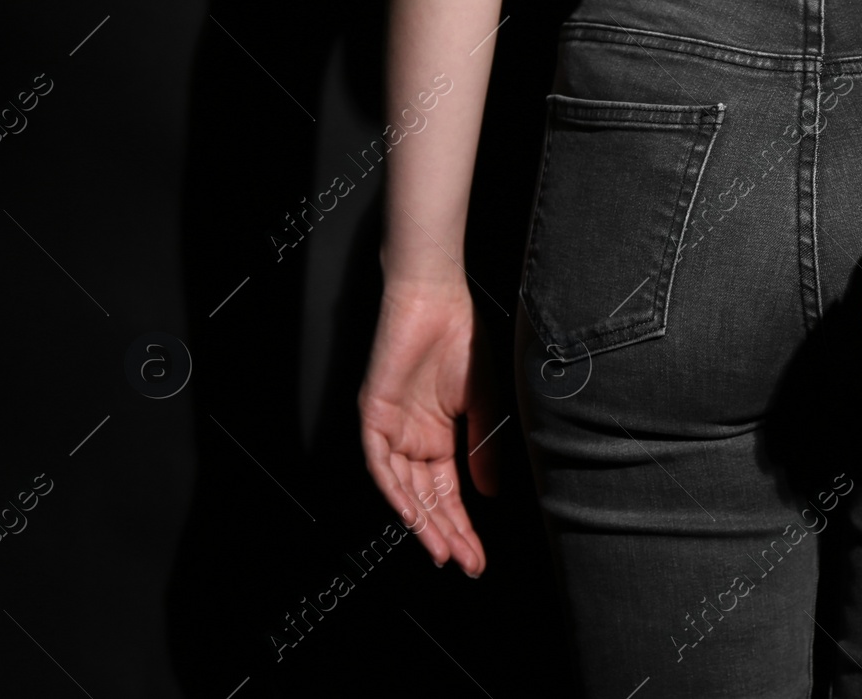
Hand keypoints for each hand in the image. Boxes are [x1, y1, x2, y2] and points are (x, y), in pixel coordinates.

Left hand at [358, 275, 493, 576]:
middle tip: (467, 564)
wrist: (438, 298)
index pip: (450, 493)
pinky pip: (379, 463)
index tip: (479, 557)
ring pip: (403, 490)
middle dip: (447, 534)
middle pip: (427, 499)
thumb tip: (487, 494)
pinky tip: (413, 516)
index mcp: (440, 437)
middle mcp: (413, 440)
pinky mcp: (373, 415)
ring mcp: (392, 429)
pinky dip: (395, 491)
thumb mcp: (484, 403)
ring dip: (422, 523)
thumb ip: (483, 449)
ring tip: (443, 551)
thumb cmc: (463, 339)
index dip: (464, 526)